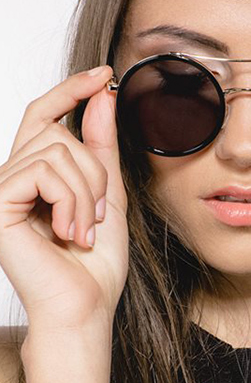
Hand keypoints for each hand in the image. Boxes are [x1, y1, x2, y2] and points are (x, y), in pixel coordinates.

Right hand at [0, 66, 128, 333]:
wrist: (83, 308)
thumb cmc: (94, 266)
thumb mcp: (107, 197)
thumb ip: (100, 148)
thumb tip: (101, 95)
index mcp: (34, 176)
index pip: (43, 116)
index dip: (70, 90)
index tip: (103, 74)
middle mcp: (11, 178)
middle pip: (57, 133)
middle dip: (93, 172)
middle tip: (99, 217)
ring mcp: (1, 190)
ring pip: (56, 150)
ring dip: (87, 194)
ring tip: (84, 232)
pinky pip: (43, 170)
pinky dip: (71, 201)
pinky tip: (69, 233)